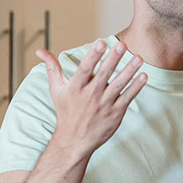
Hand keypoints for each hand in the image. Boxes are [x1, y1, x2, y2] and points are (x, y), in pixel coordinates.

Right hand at [36, 39, 147, 158]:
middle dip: (113, 59)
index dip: (93, 56)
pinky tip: (143, 76)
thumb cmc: (65, 111)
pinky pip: (127, 97)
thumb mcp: (56, 89)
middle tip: (122, 44)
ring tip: (139, 58)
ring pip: (118, 85)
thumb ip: (52, 67)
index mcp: (75, 87)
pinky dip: (136, 87)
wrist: (74, 140)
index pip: (85, 69)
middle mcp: (90, 95)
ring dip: (129, 71)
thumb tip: (39, 51)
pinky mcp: (115, 113)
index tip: (101, 43)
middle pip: (104, 74)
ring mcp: (104, 104)